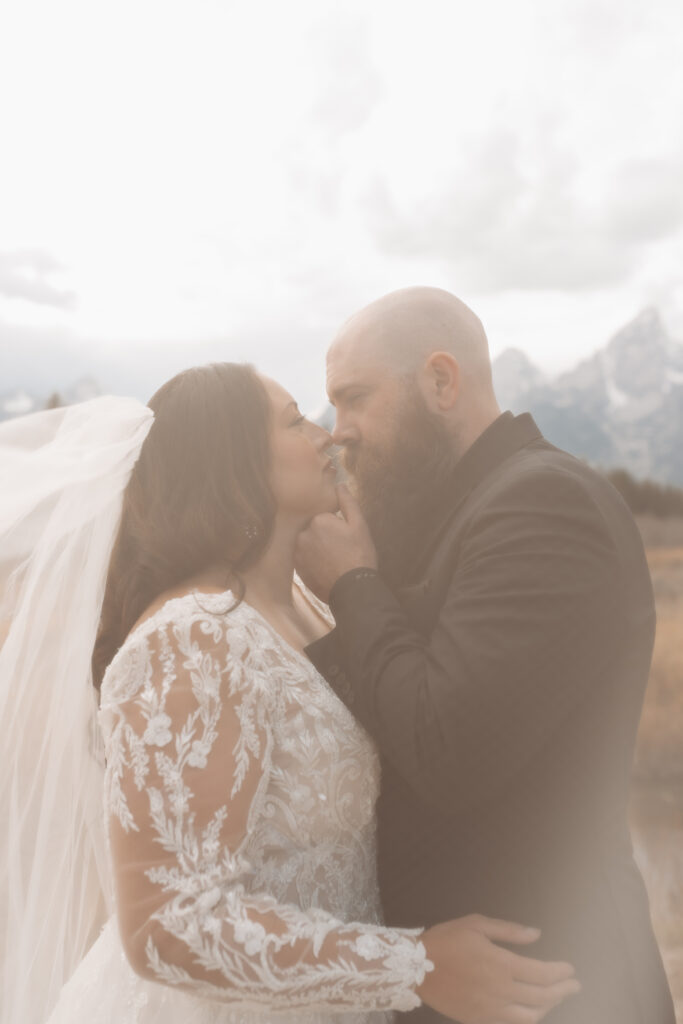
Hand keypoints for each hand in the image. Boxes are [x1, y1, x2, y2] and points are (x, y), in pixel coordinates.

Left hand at [295, 485, 377, 603]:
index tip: (346, 539)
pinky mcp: (297, 568)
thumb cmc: (359, 555)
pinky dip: (313, 561)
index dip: (337, 527)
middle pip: (314, 530)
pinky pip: (305, 558)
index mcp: (318, 520)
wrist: (352, 589)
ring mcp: (298, 553)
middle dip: (325, 537)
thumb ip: (347, 502)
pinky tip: (326, 568)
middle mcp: (303, 534)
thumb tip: (339, 484)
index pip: (325, 518)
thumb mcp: (359, 525)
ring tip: (334, 561)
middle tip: (341, 551)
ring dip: (318, 548)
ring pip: (309, 544)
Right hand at [417, 915, 579, 1023]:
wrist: (415, 968)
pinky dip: (527, 1018)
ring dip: (548, 1007)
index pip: (542, 974)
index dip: (561, 973)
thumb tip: (537, 934)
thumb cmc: (447, 940)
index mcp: (501, 964)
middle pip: (542, 997)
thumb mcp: (476, 925)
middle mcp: (501, 991)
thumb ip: (509, 931)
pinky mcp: (481, 1020)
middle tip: (574, 985)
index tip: (571, 969)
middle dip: (563, 990)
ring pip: (531, 1016)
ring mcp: (491, 1010)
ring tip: (555, 997)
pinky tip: (531, 1011)